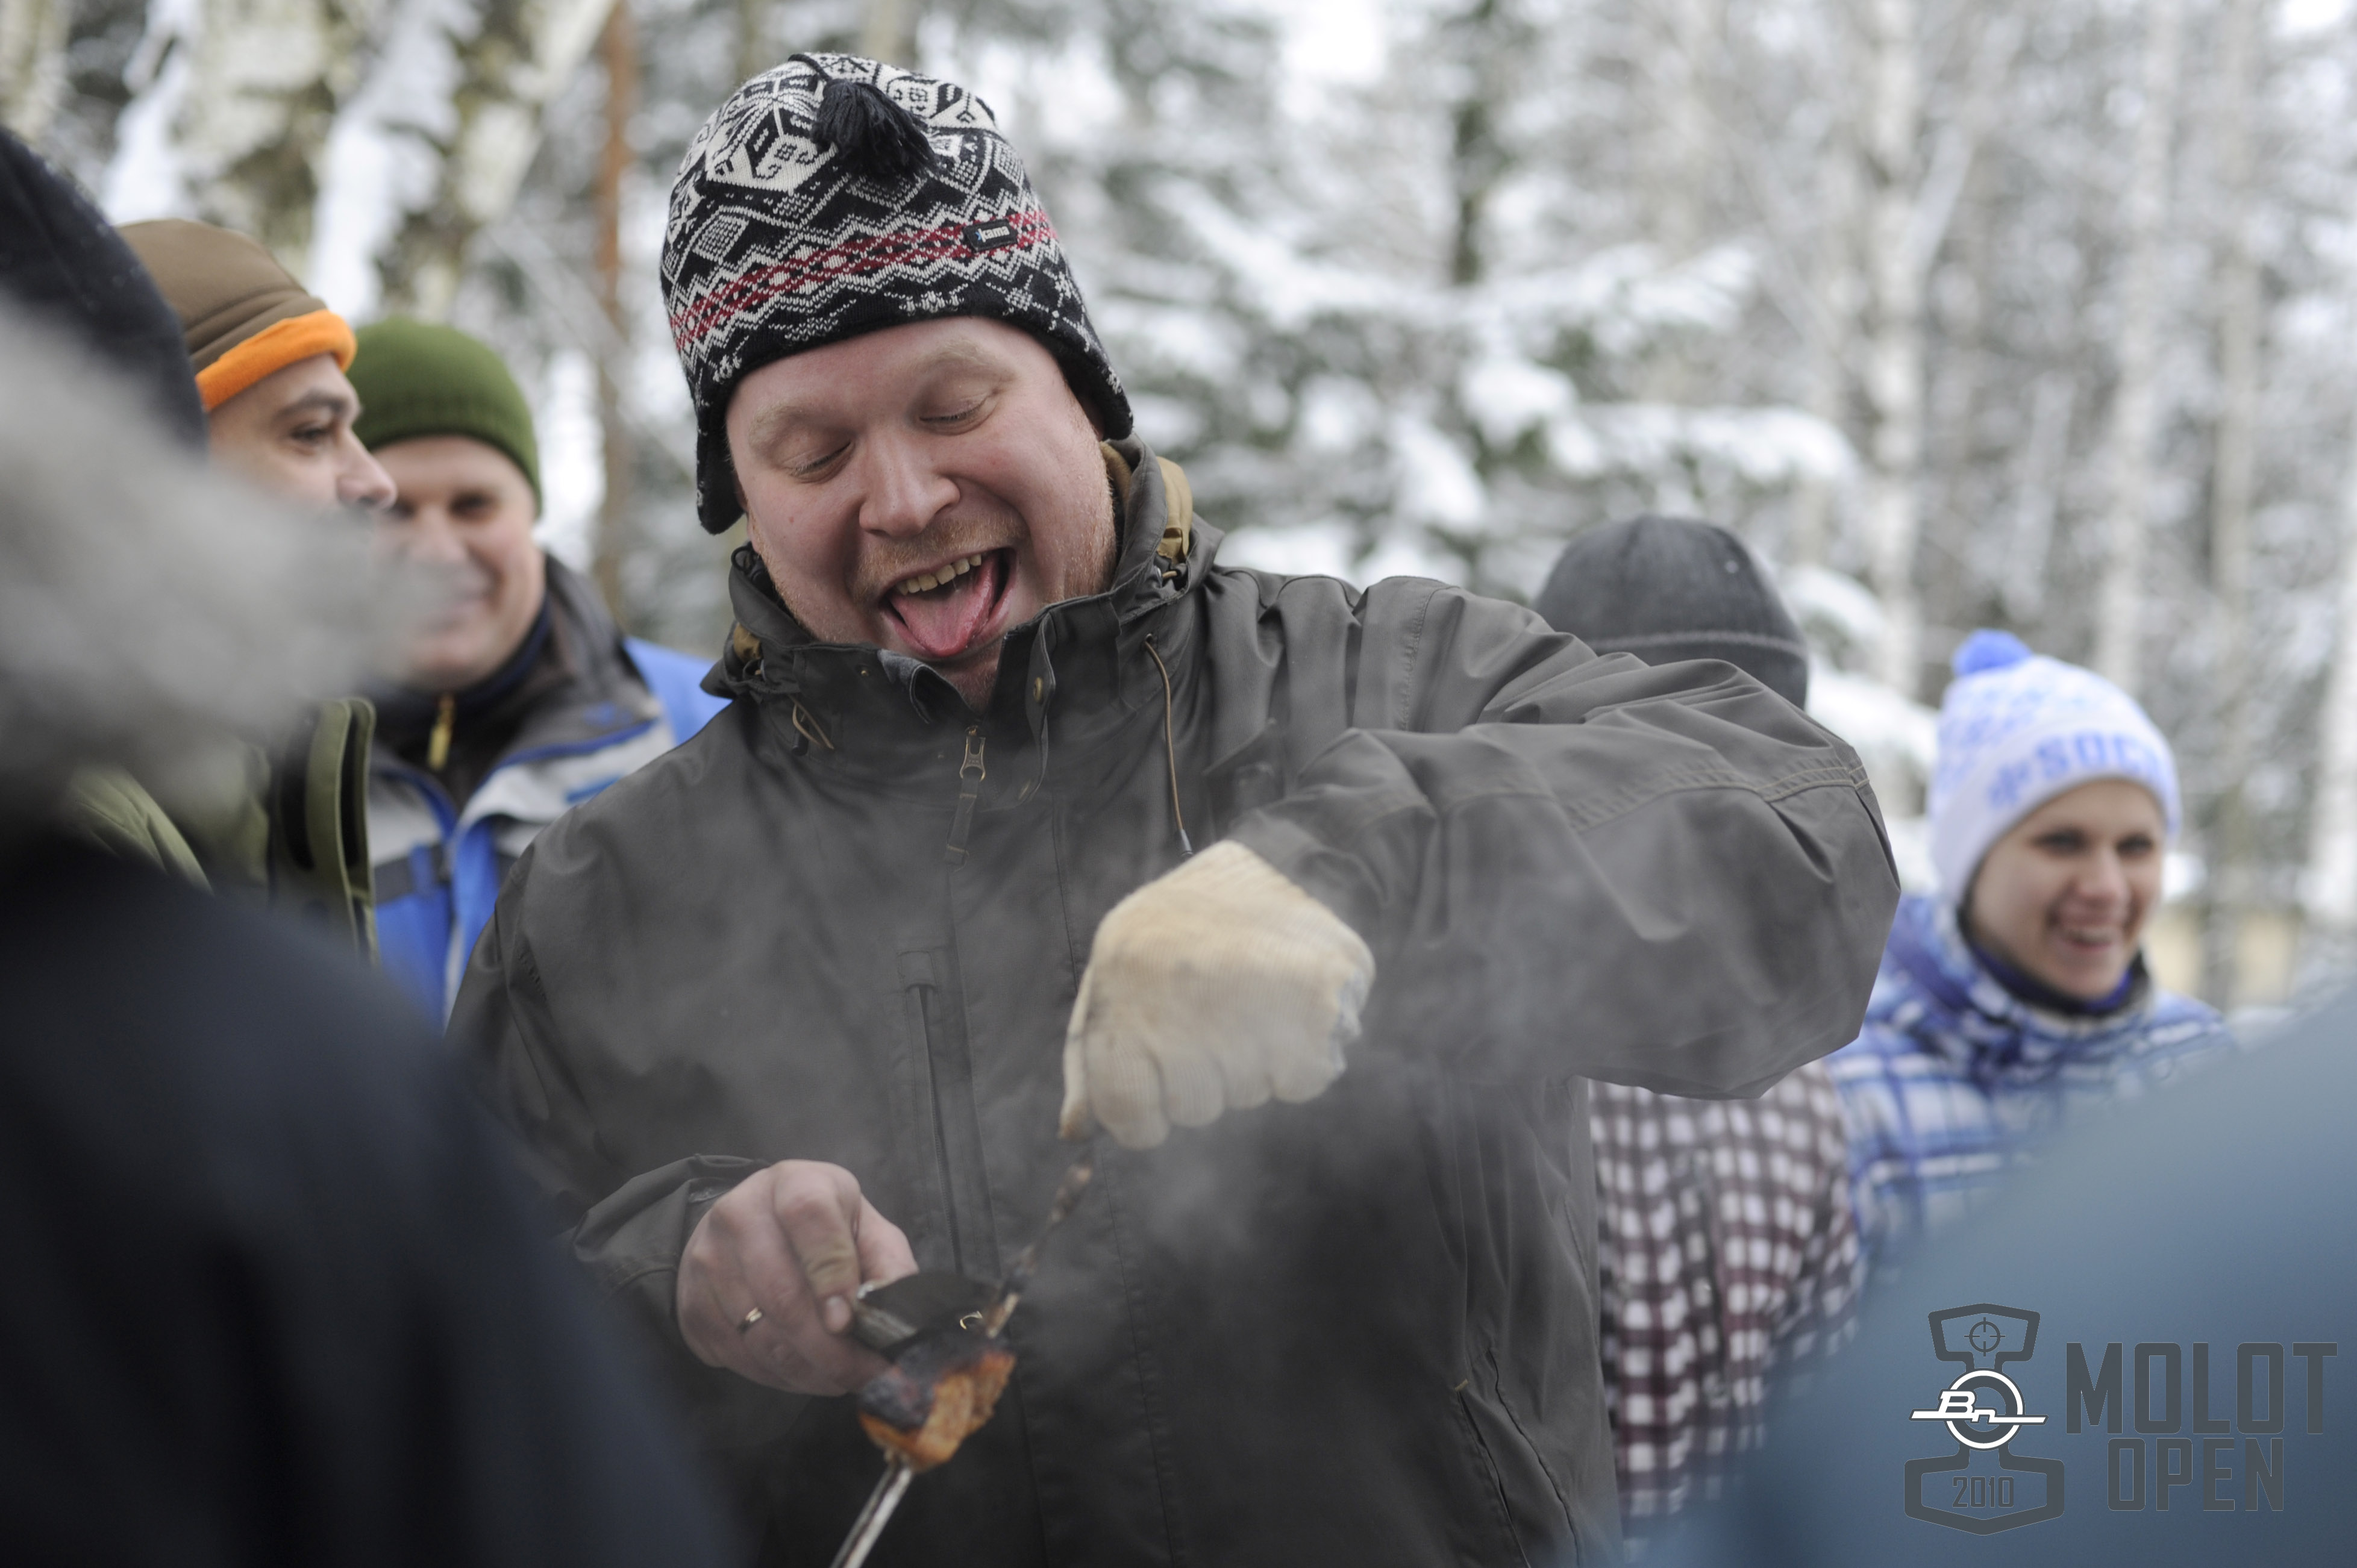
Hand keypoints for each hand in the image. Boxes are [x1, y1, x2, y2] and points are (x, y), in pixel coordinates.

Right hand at [676, 1160, 916, 1394]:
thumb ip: (888, 1263)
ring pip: (760, 1333)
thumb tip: (898, 1313)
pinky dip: (779, 1377)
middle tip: (864, 1375)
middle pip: (781, 1292)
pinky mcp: (692, 1302)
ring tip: (841, 1379)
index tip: (850, 1321)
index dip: (831, 1274)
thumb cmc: (821, 1229)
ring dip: (809, 1370)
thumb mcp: (863, 1227)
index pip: (808, 1219)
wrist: (748, 1225)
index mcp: (794, 1183)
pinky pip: (738, 1355)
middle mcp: (741, 1214)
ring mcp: (708, 1259)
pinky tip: (806, 1374)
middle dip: (830, 1349)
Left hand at [1060, 840, 1375, 1149]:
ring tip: (1253, 991)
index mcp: (1126, 996)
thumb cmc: (1179, 923)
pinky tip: (1292, 1000)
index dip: (1145, 1113)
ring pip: (1252, 1094)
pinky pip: (1307, 1079)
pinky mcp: (1324, 1001)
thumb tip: (1076, 1131)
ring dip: (1253, 1059)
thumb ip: (1091, 1055)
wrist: (1280, 853)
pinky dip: (1304, 1053)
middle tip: (1212, 1007)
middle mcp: (1188, 1005)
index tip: (1156, 1079)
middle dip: (1203, 1074)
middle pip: (1196, 1109)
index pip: (1133, 1120)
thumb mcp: (1114, 970)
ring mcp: (1256, 1005)